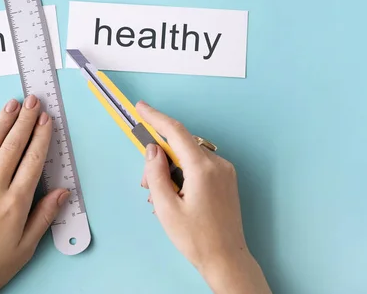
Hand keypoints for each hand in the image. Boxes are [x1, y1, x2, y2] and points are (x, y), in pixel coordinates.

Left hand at [0, 96, 68, 293]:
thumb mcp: (25, 248)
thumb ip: (44, 216)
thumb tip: (63, 192)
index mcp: (15, 204)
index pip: (32, 161)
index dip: (40, 136)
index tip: (46, 119)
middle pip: (12, 147)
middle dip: (24, 120)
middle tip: (32, 101)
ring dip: (2, 123)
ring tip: (11, 105)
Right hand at [137, 101, 270, 293]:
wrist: (226, 259)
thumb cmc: (196, 238)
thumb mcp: (166, 208)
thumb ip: (156, 174)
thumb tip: (152, 150)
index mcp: (202, 169)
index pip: (175, 132)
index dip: (156, 117)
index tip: (140, 107)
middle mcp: (217, 164)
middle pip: (180, 145)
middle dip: (159, 157)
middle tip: (146, 184)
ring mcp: (224, 171)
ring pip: (188, 155)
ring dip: (170, 168)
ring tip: (159, 196)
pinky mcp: (226, 179)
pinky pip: (198, 165)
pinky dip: (182, 173)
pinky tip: (174, 194)